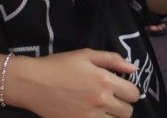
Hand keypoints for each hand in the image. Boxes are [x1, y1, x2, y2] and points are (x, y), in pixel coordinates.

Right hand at [18, 49, 140, 117]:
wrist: (33, 83)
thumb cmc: (59, 65)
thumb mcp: (86, 55)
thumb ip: (113, 60)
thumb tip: (133, 69)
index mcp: (105, 81)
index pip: (134, 94)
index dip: (130, 91)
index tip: (121, 89)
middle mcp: (101, 101)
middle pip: (128, 112)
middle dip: (123, 105)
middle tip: (112, 100)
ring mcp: (90, 117)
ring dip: (113, 116)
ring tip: (102, 109)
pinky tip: (92, 115)